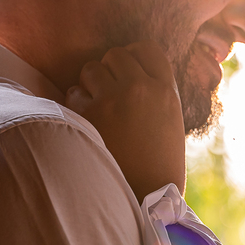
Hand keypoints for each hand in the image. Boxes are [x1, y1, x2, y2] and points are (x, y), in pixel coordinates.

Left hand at [66, 41, 185, 199]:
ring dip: (90, 84)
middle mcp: (142, 88)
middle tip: (110, 93)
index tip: (127, 70)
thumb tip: (129, 65)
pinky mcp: (90, 114)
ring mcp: (114, 99)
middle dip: (109, 70)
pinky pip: (74, 92)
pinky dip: (76, 105)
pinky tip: (89, 124)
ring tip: (99, 108)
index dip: (133, 55)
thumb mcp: (170, 118)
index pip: (146, 47)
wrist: (147, 197)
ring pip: (91, 68)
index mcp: (167, 89)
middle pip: (116, 54)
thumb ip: (155, 89)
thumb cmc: (158, 161)